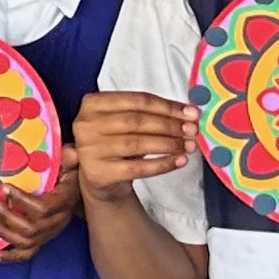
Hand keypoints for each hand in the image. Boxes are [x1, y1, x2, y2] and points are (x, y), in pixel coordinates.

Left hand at [0, 161, 82, 258]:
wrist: (75, 192)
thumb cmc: (68, 174)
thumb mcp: (70, 163)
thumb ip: (68, 158)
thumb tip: (71, 153)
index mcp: (64, 203)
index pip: (42, 208)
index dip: (22, 200)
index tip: (4, 186)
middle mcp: (57, 222)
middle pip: (31, 228)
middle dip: (7, 215)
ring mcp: (49, 234)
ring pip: (26, 241)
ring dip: (3, 231)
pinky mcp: (42, 241)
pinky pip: (26, 255)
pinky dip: (9, 257)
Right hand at [71, 90, 196, 203]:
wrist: (100, 178)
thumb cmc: (117, 143)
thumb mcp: (126, 123)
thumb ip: (151, 114)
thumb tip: (189, 113)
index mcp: (93, 104)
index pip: (136, 100)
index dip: (167, 106)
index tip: (190, 113)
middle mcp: (86, 124)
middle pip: (136, 121)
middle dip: (169, 125)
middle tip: (192, 130)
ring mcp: (89, 149)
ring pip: (136, 144)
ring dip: (168, 144)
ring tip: (188, 146)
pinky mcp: (98, 173)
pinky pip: (137, 168)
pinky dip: (162, 164)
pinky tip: (178, 161)